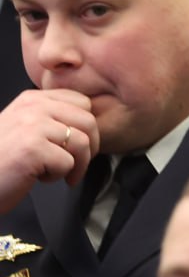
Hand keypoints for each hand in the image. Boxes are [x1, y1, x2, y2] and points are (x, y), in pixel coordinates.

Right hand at [0, 88, 98, 212]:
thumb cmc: (1, 160)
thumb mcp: (25, 128)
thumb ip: (52, 119)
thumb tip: (91, 124)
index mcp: (32, 99)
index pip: (82, 102)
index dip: (86, 127)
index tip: (77, 146)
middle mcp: (33, 107)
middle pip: (88, 122)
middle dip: (89, 149)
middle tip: (74, 166)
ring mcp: (32, 126)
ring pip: (82, 143)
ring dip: (75, 165)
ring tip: (53, 173)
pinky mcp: (32, 148)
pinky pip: (68, 162)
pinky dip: (58, 176)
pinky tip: (37, 177)